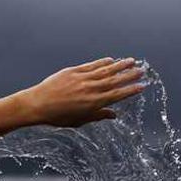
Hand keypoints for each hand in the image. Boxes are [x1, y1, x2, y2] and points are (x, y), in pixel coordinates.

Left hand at [16, 57, 145, 127]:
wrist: (37, 105)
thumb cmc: (57, 116)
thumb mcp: (79, 121)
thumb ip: (97, 116)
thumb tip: (113, 115)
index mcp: (93, 104)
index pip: (117, 95)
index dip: (130, 90)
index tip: (142, 86)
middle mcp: (90, 90)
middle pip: (114, 81)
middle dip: (129, 75)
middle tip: (142, 70)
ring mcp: (82, 79)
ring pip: (105, 70)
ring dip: (120, 65)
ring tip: (132, 61)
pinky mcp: (73, 72)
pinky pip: (91, 66)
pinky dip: (102, 62)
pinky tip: (111, 59)